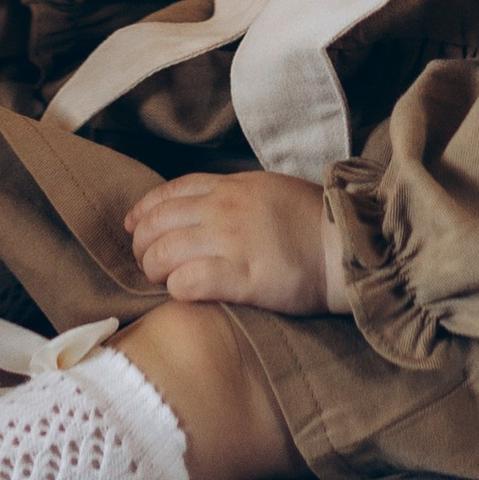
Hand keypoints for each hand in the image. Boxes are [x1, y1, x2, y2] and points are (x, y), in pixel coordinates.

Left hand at [124, 171, 337, 315]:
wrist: (346, 246)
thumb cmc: (312, 223)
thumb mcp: (269, 191)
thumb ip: (235, 197)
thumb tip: (206, 207)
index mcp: (232, 186)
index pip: (171, 192)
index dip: (145, 209)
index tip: (132, 225)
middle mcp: (225, 209)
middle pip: (159, 223)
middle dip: (142, 244)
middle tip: (146, 262)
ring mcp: (232, 241)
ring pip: (165, 252)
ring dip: (154, 269)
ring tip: (161, 281)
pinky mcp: (242, 276)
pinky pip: (189, 281)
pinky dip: (176, 288)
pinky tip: (181, 293)